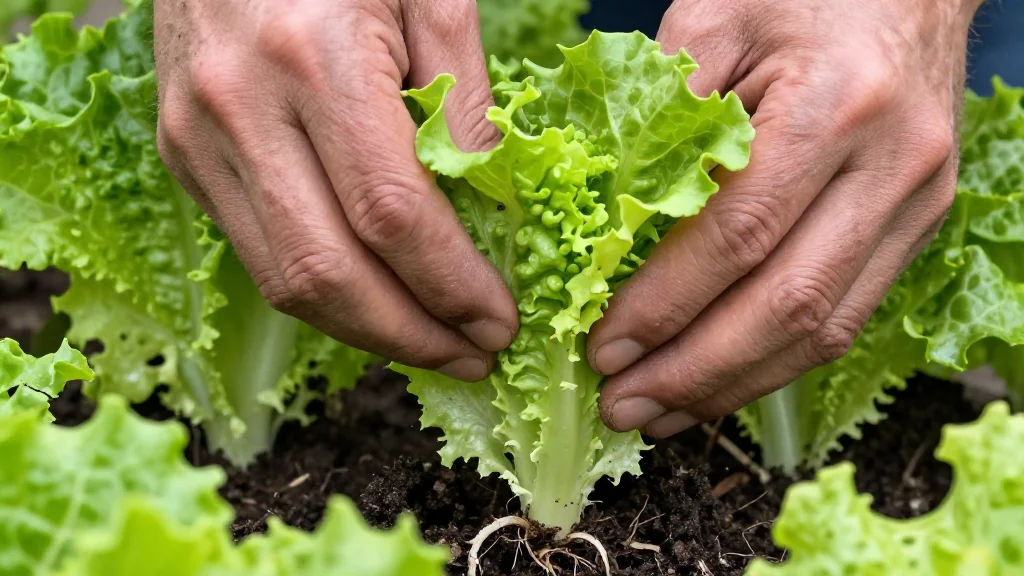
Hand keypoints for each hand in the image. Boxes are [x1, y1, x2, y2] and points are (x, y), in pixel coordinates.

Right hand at [153, 0, 518, 380]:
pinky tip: (377, 303)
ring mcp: (197, 140)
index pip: (392, 214)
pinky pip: (258, 255)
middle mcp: (241, 109)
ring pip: (284, 282)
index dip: (451, 284)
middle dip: (410, 335)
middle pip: (329, 272)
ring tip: (433, 346)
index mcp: (314, 57)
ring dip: (366, 332)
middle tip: (473, 356)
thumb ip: (465, 100)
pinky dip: (324, 296)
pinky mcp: (183, 159)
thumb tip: (493, 210)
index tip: (499, 319)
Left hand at [590, 0, 981, 435]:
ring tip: (661, 414)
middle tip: (623, 405)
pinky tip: (719, 383)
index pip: (738, 234)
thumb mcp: (714, 22)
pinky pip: (847, 318)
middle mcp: (891, 165)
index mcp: (835, 104)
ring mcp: (916, 204)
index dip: (666, 304)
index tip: (605, 347)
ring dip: (734, 385)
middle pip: (788, 303)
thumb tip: (599, 223)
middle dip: (695, 369)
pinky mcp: (916, 228)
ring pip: (825, 329)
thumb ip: (659, 113)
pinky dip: (775, 364)